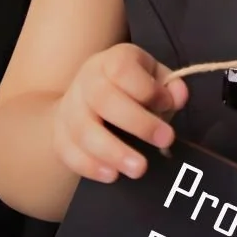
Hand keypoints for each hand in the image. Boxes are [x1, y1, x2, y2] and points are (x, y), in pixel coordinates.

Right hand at [52, 43, 188, 183]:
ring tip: (139, 169)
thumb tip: (178, 97)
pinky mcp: (59, 135)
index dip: (147, 89)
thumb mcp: (153, 78)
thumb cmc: (129, 89)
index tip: (167, 105)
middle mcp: (87, 81)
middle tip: (165, 141)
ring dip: (113, 152)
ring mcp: (70, 108)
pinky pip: (68, 152)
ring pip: (84, 130)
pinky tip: (112, 176)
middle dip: (137, 123)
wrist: (84, 98)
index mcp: (112, 61)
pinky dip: (90, 166)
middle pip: (103, 99)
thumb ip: (169, 87)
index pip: (123, 70)